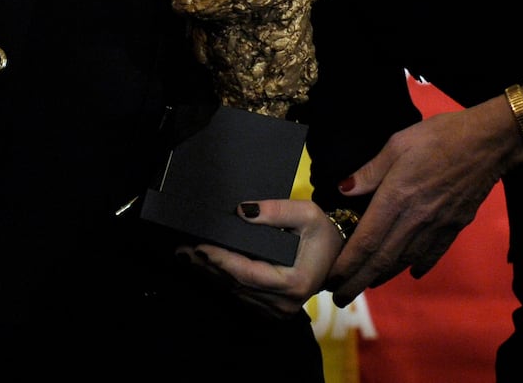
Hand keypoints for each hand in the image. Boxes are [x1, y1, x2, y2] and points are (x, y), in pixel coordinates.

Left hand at [178, 198, 340, 318]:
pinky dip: (223, 282)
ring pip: (235, 293)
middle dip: (207, 266)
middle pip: (236, 285)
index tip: (199, 247)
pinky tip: (206, 269)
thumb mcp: (307, 213)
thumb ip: (275, 211)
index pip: (247, 273)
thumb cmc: (323, 234)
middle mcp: (285, 303)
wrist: (340, 256)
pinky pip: (241, 297)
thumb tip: (242, 212)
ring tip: (188, 257)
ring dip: (211, 275)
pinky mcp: (273, 311)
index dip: (220, 260)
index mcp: (294, 283)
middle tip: (182, 250)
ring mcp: (279, 311)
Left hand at [322, 106, 504, 305]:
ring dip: (383, 276)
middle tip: (340, 298)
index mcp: (397, 198)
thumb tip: (343, 189)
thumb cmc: (439, 136)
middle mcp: (416, 219)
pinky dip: (419, 265)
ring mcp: (438, 226)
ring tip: (365, 285)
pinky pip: (433, 253)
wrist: (489, 142)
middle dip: (358, 281)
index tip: (331, 278)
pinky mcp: (455, 226)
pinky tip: (411, 272)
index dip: (348, 263)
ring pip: (406, 260)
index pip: (367, 241)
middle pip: (383, 260)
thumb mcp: (397, 144)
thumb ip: (370, 171)